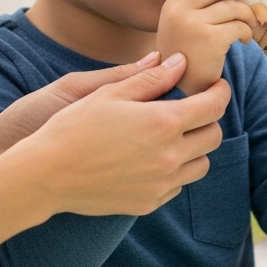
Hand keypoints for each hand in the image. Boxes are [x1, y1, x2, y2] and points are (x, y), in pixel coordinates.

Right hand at [13, 52, 230, 216]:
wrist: (46, 174)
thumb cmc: (74, 126)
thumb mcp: (110, 93)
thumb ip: (151, 78)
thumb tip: (180, 63)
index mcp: (164, 123)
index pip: (214, 106)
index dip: (220, 92)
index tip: (215, 86)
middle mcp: (169, 156)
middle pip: (214, 136)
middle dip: (208, 119)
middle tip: (191, 109)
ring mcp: (161, 183)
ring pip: (201, 165)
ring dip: (195, 148)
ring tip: (172, 136)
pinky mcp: (149, 202)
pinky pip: (178, 185)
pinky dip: (175, 170)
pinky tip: (152, 159)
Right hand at [157, 0, 258, 95]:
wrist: (180, 90)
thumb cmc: (185, 58)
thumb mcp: (178, 27)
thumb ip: (192, 6)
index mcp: (171, 5)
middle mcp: (179, 11)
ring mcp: (193, 24)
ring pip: (231, 6)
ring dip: (247, 13)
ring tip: (250, 24)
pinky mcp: (209, 40)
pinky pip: (238, 25)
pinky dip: (246, 31)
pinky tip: (245, 39)